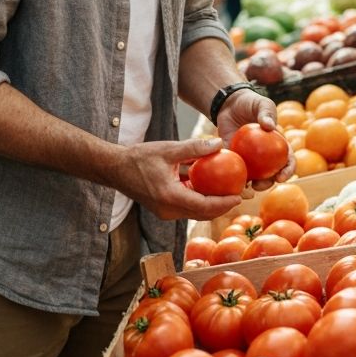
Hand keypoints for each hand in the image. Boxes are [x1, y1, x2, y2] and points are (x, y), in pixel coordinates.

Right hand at [113, 136, 242, 221]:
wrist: (114, 169)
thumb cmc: (138, 157)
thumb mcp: (168, 149)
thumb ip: (194, 147)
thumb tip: (219, 143)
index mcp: (169, 196)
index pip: (204, 205)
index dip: (224, 203)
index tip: (239, 196)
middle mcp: (168, 209)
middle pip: (202, 213)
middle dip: (222, 206)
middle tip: (241, 195)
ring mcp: (165, 211)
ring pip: (195, 212)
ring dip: (212, 204)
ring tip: (230, 192)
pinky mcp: (163, 208)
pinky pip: (186, 207)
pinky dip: (199, 200)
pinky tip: (210, 188)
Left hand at [215, 88, 295, 189]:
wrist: (230, 104)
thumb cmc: (250, 103)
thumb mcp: (261, 103)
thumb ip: (266, 112)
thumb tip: (270, 126)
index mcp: (278, 144)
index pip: (289, 160)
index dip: (288, 170)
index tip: (282, 177)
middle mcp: (266, 155)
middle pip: (272, 174)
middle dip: (269, 183)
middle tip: (260, 185)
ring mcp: (251, 159)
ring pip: (255, 177)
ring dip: (252, 185)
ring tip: (246, 187)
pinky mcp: (236, 158)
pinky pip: (237, 171)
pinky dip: (236, 178)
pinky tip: (231, 183)